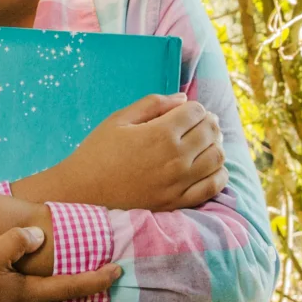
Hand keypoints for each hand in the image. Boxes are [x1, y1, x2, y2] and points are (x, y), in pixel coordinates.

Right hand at [16, 92, 224, 211]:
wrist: (82, 193)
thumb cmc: (97, 152)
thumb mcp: (119, 119)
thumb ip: (153, 104)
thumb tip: (183, 99)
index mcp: (161, 133)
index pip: (197, 111)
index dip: (194, 107)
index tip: (186, 111)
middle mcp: (176, 158)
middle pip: (211, 131)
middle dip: (208, 122)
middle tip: (199, 124)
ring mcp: (179, 182)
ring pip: (217, 157)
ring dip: (216, 145)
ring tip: (204, 144)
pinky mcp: (178, 202)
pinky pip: (213, 187)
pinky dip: (218, 174)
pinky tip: (209, 168)